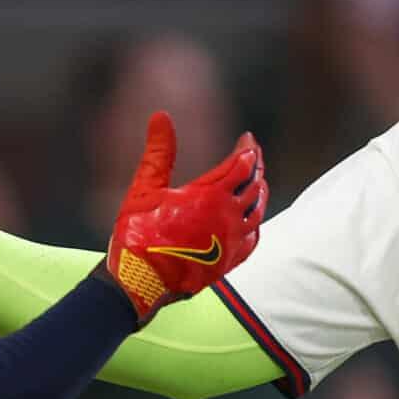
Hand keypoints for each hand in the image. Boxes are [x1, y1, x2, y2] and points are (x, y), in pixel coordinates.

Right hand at [102, 113, 265, 323]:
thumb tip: (160, 116)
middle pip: (255, 185)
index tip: (248, 138)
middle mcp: (228, 217)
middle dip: (256, 166)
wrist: (139, 282)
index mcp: (210, 196)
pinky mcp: (228, 262)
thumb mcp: (145, 188)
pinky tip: (252, 219)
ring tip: (258, 181)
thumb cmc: (138, 234)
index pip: (242, 164)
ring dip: (260, 192)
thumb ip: (158, 151)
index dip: (248, 148)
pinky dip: (256, 223)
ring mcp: (231, 241)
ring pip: (258, 211)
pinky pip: (253, 239)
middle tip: (254, 154)